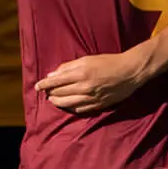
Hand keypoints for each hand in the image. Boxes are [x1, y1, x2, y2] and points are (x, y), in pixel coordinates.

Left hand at [35, 47, 152, 114]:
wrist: (130, 72)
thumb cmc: (108, 62)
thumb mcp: (87, 59)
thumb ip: (69, 67)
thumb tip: (52, 74)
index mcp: (81, 73)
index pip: (56, 81)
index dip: (44, 84)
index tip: (37, 86)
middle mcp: (85, 87)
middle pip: (60, 93)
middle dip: (50, 92)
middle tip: (45, 92)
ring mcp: (91, 98)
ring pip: (68, 103)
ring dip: (57, 102)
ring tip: (52, 99)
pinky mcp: (98, 105)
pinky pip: (80, 109)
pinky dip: (71, 108)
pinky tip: (67, 105)